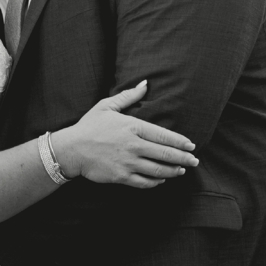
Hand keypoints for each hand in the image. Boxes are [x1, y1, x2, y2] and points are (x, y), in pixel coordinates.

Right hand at [50, 79, 199, 187]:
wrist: (71, 149)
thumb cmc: (89, 126)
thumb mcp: (106, 106)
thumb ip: (129, 96)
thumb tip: (145, 84)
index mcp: (132, 127)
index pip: (164, 136)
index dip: (181, 142)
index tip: (191, 145)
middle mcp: (133, 145)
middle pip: (166, 154)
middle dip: (184, 158)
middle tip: (194, 161)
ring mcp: (128, 162)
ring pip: (159, 170)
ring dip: (174, 171)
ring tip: (181, 170)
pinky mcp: (122, 176)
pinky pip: (146, 182)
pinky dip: (157, 181)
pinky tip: (162, 178)